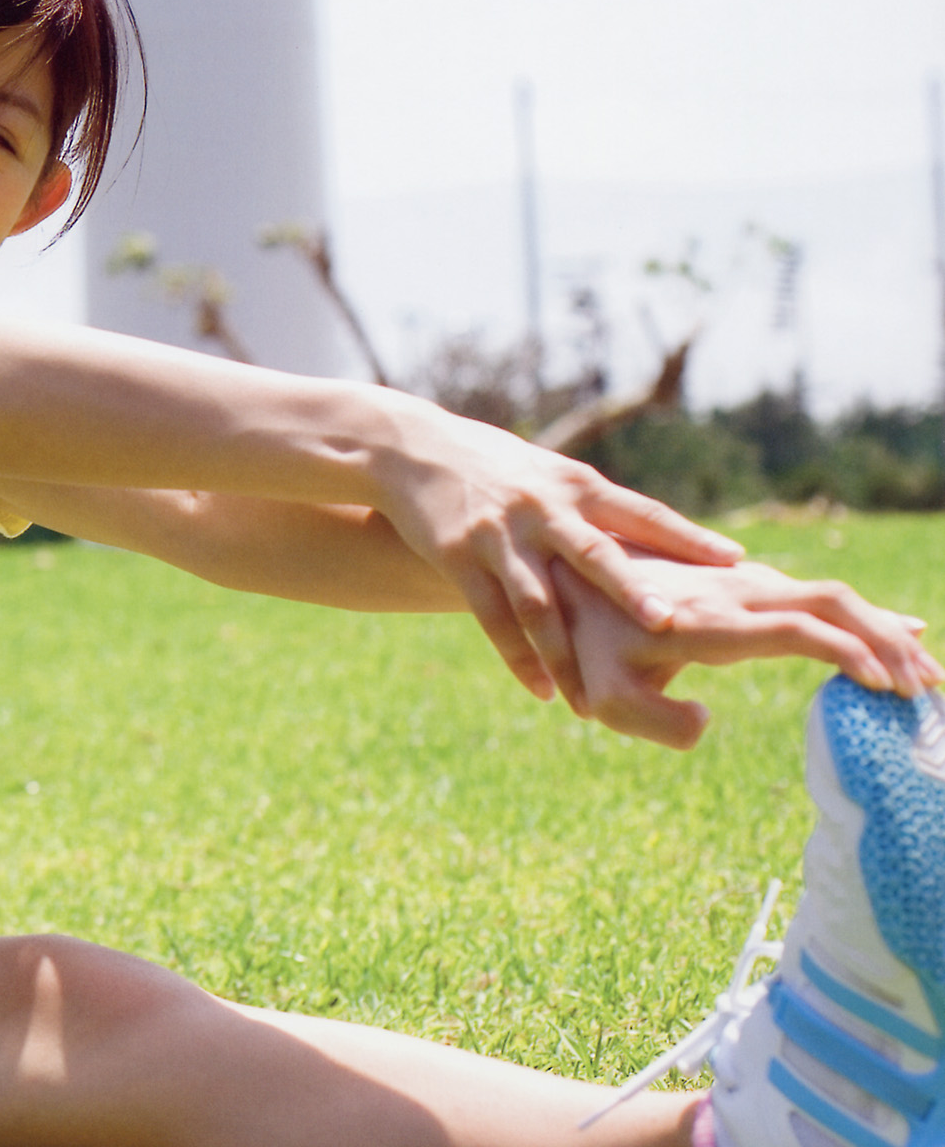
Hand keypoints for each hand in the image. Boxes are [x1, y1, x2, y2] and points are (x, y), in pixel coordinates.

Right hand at [367, 404, 743, 712]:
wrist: (411, 448)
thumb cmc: (496, 466)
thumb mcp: (552, 475)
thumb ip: (597, 511)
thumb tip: (660, 544)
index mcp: (576, 486)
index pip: (642, 513)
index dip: (687, 537)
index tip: (736, 559)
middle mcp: (543, 510)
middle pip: (594, 555)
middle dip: (631, 591)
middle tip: (670, 624)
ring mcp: (499, 536)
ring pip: (538, 603)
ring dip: (565, 653)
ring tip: (592, 698)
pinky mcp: (458, 558)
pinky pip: (492, 618)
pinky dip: (519, 659)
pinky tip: (544, 693)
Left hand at [551, 556, 941, 748]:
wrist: (557, 576)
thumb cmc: (579, 643)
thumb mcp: (603, 696)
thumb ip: (654, 721)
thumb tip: (708, 723)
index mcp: (710, 620)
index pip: (799, 627)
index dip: (850, 653)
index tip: (889, 689)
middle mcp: (735, 593)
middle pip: (834, 602)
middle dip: (889, 642)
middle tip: (930, 689)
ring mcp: (742, 584)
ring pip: (831, 595)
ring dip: (884, 630)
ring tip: (927, 673)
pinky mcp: (742, 584)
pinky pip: (815, 597)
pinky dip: (863, 619)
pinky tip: (899, 633)